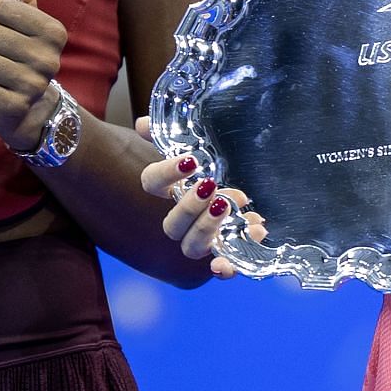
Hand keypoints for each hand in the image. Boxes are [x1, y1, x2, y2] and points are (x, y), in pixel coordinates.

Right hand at [137, 115, 266, 278]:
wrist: (240, 191)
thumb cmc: (207, 169)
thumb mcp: (192, 147)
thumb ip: (168, 135)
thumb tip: (143, 123)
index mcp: (169, 191)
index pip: (152, 184)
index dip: (166, 174)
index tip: (191, 160)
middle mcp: (181, 220)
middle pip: (171, 225)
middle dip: (189, 207)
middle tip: (210, 186)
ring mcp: (201, 239)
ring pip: (192, 247)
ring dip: (208, 229)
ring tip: (230, 206)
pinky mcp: (224, 252)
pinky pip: (221, 266)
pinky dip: (229, 264)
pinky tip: (247, 241)